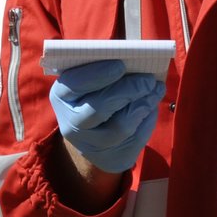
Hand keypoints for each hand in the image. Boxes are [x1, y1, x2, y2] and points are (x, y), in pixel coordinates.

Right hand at [49, 60, 163, 173]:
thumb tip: (134, 57)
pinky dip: (147, 119)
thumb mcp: (91, 79)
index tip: (120, 65)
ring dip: (143, 105)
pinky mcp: (110, 159)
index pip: (75, 84)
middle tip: (148, 79)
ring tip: (155, 90)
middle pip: (100, 108)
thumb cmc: (95, 94)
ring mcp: (89, 145)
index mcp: (62, 95)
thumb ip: (106, 67)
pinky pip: (134, 139)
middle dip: (128, 90)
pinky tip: (151, 106)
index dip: (98, 74)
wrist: (92, 135)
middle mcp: (70, 123)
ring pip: (121, 126)